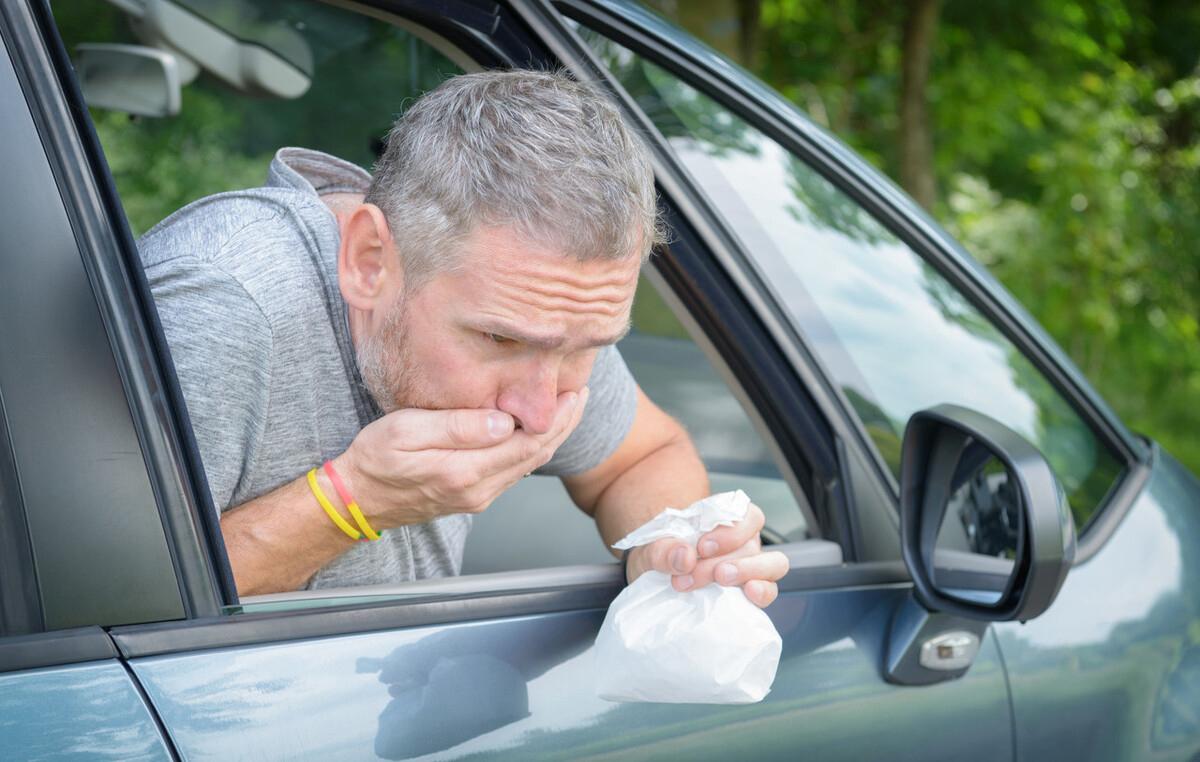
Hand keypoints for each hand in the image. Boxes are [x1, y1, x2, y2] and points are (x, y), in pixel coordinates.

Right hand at [334, 387, 588, 528]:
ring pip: (528, 464)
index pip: (528, 443)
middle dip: (564, 423)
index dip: (557, 417)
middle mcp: (479, 490)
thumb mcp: (407, 431)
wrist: (357, 499)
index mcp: (465, 471)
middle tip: (580, 393)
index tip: (573, 390)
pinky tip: (535, 428)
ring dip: (552, 435)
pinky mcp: (473, 495)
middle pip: (537, 455)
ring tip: (567, 406)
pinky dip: (533, 447)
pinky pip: (513, 470)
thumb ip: (457, 427)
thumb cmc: (375, 460)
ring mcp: (478, 496)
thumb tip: (504, 422)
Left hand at [625, 502, 788, 607]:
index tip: (702, 546)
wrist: (654, 578)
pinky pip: (769, 590)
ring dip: (748, 571)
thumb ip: (663, 549)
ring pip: (773, 563)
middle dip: (722, 559)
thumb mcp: (651, 548)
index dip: (730, 530)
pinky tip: (748, 594)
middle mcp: (743, 541)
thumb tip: (684, 556)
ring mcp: (750, 566)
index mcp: (725, 520)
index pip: (747, 515)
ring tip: (720, 579)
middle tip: (692, 573)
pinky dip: (762, 592)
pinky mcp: (750, 592)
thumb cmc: (661, 555)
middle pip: (752, 544)